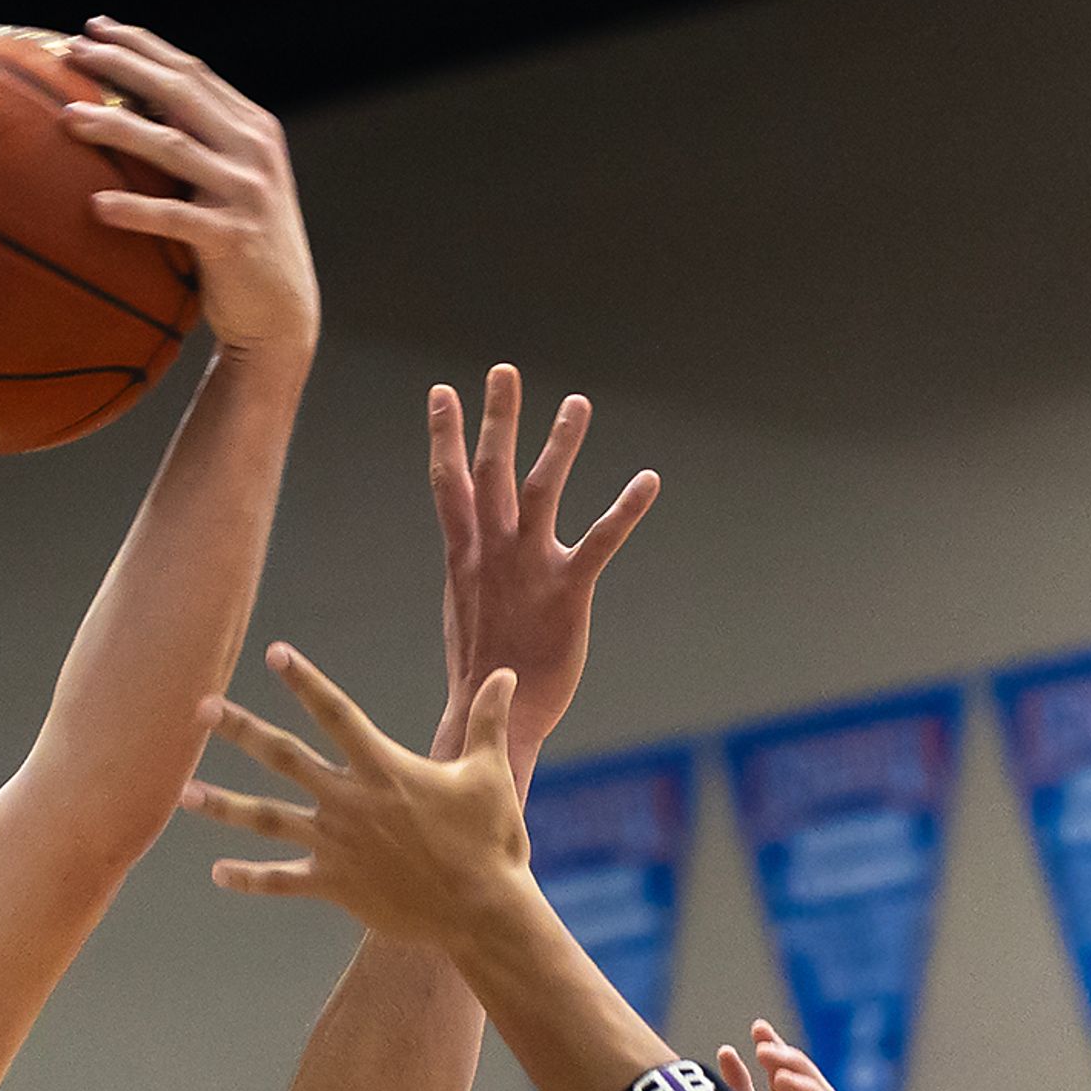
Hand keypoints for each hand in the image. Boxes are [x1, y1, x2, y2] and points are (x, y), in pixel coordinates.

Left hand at [65, 20, 317, 363]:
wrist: (281, 315)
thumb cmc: (237, 247)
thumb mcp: (227, 183)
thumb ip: (197, 144)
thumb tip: (130, 106)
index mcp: (252, 128)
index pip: (192, 72)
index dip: (142, 45)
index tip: (95, 27)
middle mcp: (254, 150)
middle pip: (181, 92)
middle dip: (124, 65)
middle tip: (74, 52)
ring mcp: (247, 193)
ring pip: (172, 146)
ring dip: (117, 127)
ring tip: (67, 117)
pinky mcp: (234, 238)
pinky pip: (175, 218)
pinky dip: (135, 210)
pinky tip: (95, 205)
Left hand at [194, 645, 530, 944]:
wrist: (482, 913)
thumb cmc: (490, 841)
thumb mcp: (490, 774)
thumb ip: (488, 721)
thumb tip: (507, 675)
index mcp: (384, 769)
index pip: (336, 713)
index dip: (305, 681)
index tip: (274, 654)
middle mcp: (350, 802)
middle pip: (283, 757)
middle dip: (241, 731)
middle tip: (201, 709)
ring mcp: (337, 845)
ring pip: (267, 819)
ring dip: (224, 805)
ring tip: (183, 792)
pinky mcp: (335, 885)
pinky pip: (282, 881)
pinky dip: (249, 878)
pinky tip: (217, 873)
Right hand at [430, 366, 658, 759]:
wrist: (495, 721)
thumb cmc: (483, 673)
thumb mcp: (464, 610)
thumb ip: (470, 570)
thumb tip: (466, 553)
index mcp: (463, 558)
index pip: (449, 484)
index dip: (445, 436)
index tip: (442, 392)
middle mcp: (491, 554)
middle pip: (491, 472)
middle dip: (496, 418)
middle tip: (504, 370)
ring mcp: (528, 570)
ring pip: (541, 492)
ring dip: (560, 445)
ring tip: (578, 403)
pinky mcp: (568, 593)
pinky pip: (599, 542)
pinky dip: (625, 509)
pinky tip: (649, 479)